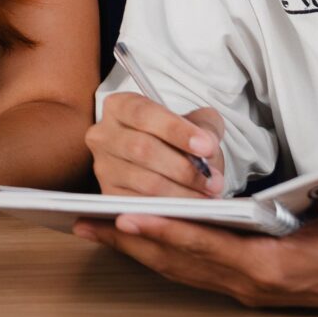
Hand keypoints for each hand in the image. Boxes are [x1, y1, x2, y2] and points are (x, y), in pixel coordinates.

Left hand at [72, 183, 317, 313]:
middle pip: (179, 261)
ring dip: (134, 250)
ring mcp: (245, 288)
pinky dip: (155, 255)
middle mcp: (251, 283)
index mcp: (275, 267)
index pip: (210, 247)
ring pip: (178, 269)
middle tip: (85, 222)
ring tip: (90, 229)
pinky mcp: (244, 283)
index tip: (128, 215)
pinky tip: (129, 239)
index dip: (168, 232)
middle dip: (131, 241)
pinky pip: (189, 270)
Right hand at [89, 91, 228, 196]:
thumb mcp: (195, 122)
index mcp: (119, 106)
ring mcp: (103, 167)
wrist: (167, 161)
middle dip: (184, 168)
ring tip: (207, 194)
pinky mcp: (110, 195)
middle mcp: (103, 135)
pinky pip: (141, 205)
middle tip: (214, 180)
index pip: (143, 114)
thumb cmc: (178, 139)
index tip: (206, 146)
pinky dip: (170, 210)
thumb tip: (206, 145)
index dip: (176, 130)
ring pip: (144, 182)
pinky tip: (191, 207)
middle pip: (142, 150)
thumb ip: (204, 127)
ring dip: (182, 192)